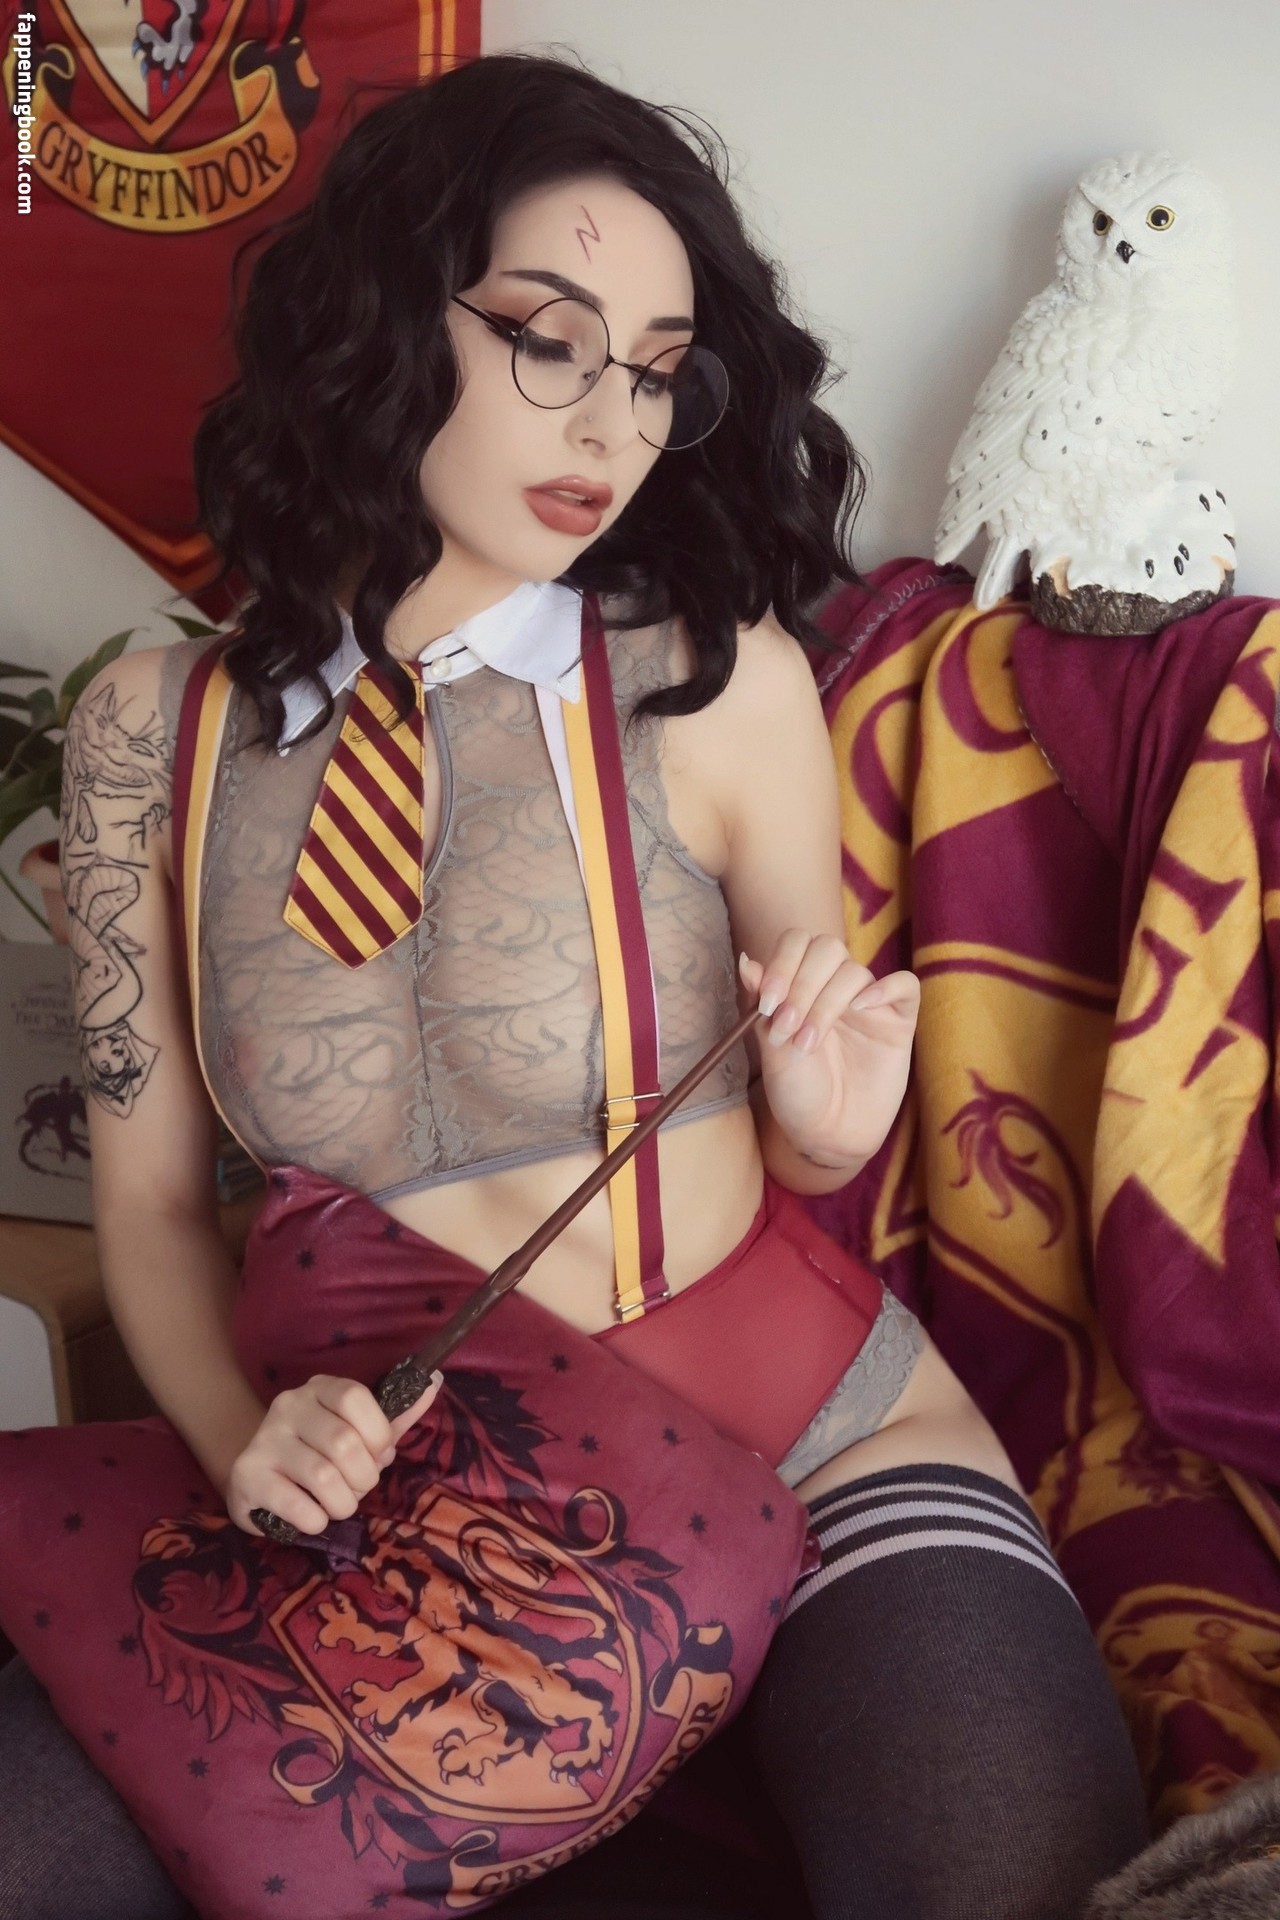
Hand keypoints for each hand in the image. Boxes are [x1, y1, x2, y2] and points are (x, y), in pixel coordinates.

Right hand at [225, 1370, 440, 1537]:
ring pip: (323, 1477)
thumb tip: (433, 1382)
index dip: (377, 1433)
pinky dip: (316, 1520)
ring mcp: (264, 1440)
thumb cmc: (319, 1452)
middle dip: (363, 1478)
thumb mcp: (358, 1432)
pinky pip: (298, 1506)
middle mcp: (288, 1406)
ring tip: (337, 1504)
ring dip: (342, 1503)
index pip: (355, 1398)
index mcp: (319, 1388)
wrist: (256, 1476)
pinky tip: (312, 1516)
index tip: (379, 1454)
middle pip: (344, 1443)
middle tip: (358, 1487)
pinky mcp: (247, 1476)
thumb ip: (395, 1416)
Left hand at [739, 932, 919, 1166]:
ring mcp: (868, 1003)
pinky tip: (863, 1008)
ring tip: (810, 1043)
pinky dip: (886, 987)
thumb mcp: (771, 1050)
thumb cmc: (797, 1092)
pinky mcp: (898, 1021)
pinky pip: (906, 985)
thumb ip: (763, 1005)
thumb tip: (747, 962)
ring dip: (827, 1002)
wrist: (828, 1134)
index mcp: (802, 985)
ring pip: (855, 972)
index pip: (797, 944)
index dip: (783, 964)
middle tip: (789, 1025)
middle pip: (827, 949)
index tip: (768, 1003)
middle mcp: (834, 987)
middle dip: (803, 984)